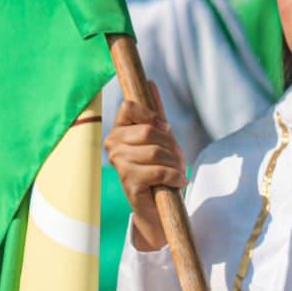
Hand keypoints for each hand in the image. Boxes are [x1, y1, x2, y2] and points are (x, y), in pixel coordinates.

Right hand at [103, 82, 184, 251]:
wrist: (156, 207)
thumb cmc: (157, 168)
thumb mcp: (159, 137)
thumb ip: (154, 112)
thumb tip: (150, 83)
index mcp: (118, 130)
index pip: (130, 106)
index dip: (152, 116)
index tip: (165, 129)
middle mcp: (112, 145)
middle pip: (149, 131)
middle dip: (171, 144)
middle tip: (178, 158)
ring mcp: (119, 164)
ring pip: (156, 152)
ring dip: (176, 163)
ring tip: (178, 171)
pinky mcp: (129, 182)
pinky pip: (160, 171)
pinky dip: (176, 177)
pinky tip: (179, 182)